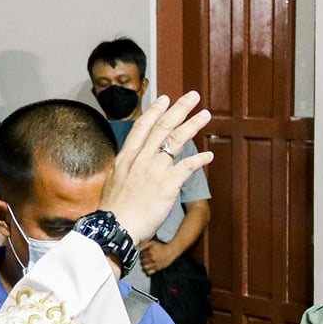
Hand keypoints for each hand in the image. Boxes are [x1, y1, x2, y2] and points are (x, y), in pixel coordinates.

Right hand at [100, 92, 212, 244]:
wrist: (115, 228)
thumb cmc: (114, 212)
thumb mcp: (113, 184)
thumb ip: (124, 173)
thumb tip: (127, 171)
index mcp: (126, 158)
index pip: (142, 127)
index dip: (155, 111)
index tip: (165, 98)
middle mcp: (140, 159)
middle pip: (162, 127)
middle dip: (179, 108)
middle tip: (192, 96)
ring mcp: (154, 169)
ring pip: (176, 140)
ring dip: (193, 125)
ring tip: (205, 114)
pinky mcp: (167, 184)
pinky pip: (187, 166)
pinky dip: (199, 159)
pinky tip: (209, 155)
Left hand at [137, 239, 173, 274]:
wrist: (171, 252)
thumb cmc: (162, 247)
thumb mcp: (153, 243)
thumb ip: (144, 245)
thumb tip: (137, 249)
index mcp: (150, 251)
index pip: (140, 255)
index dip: (141, 255)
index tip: (143, 255)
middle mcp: (152, 258)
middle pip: (142, 261)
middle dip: (142, 260)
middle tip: (145, 259)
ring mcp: (154, 264)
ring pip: (144, 267)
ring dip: (144, 266)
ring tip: (146, 264)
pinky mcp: (157, 268)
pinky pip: (149, 272)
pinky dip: (147, 271)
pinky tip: (148, 268)